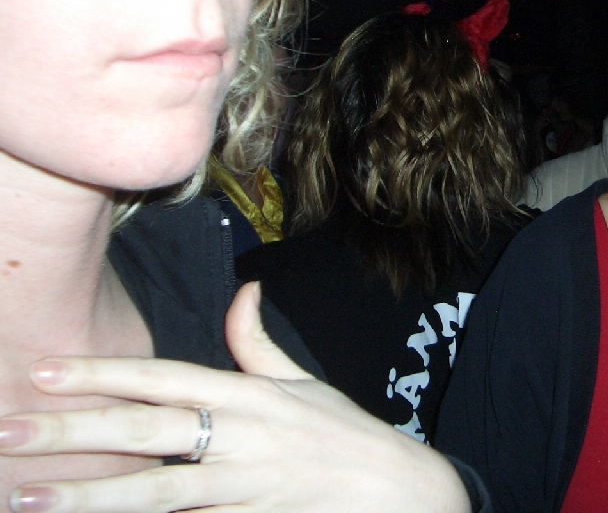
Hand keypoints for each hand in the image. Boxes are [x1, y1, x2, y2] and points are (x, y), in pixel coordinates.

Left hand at [0, 283, 470, 512]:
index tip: (47, 373)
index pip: (163, 378)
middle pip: (146, 432)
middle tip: (7, 430)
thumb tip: (243, 289)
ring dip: (86, 495)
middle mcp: (239, 436)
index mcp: (248, 394)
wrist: (394, 491)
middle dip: (72, 431)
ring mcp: (240, 485)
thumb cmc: (344, 433)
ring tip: (25, 497)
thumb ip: (257, 342)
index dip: (104, 374)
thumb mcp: (302, 381)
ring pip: (153, 491)